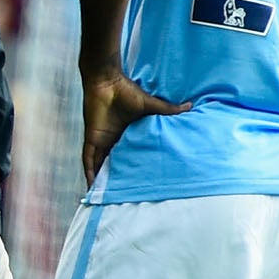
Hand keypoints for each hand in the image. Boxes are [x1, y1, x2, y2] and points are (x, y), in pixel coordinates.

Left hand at [82, 69, 188, 185]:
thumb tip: (190, 106)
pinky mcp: (92, 138)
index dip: (132, 165)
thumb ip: (168, 109)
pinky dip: (89, 171)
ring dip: (101, 178)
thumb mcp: (150, 105)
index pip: (128, 153)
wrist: (107, 82)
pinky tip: (91, 185)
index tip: (140, 178)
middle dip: (116, 176)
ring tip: (106, 196)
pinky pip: (88, 159)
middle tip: (124, 194)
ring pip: (99, 164)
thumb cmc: (126, 91)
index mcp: (125, 132)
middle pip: (113, 162)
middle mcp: (112, 138)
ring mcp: (100, 139)